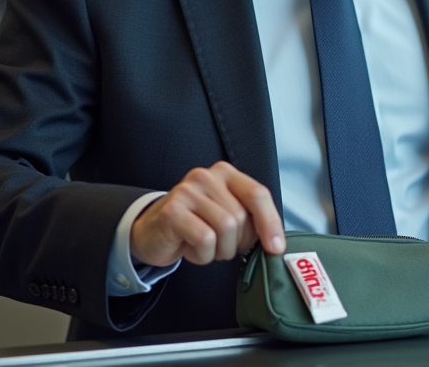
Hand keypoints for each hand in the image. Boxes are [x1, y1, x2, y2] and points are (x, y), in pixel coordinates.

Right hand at [130, 161, 284, 266]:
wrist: (152, 232)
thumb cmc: (195, 225)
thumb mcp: (226, 215)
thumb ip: (250, 218)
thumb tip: (276, 242)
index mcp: (226, 174)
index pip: (258, 194)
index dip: (271, 222)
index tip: (276, 248)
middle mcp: (206, 176)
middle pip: (241, 217)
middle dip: (237, 243)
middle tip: (222, 246)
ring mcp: (187, 191)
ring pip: (225, 228)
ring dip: (220, 250)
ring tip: (207, 247)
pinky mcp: (172, 211)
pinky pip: (205, 239)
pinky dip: (203, 254)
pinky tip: (191, 248)